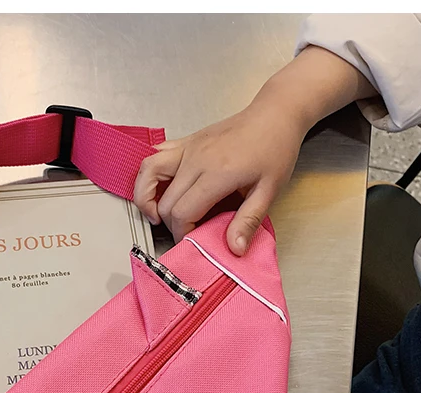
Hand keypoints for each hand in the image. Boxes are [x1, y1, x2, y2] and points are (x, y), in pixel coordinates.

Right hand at [134, 101, 306, 254]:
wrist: (274, 114)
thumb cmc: (275, 150)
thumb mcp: (269, 190)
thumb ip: (249, 221)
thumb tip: (235, 249)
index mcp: (217, 174)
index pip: (182, 212)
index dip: (182, 233)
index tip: (193, 240)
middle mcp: (196, 159)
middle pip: (165, 201)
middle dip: (170, 224)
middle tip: (186, 231)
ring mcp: (188, 147)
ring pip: (147, 173)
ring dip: (145, 197)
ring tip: (156, 213)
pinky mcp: (185, 141)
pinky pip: (154, 155)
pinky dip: (147, 175)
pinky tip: (158, 188)